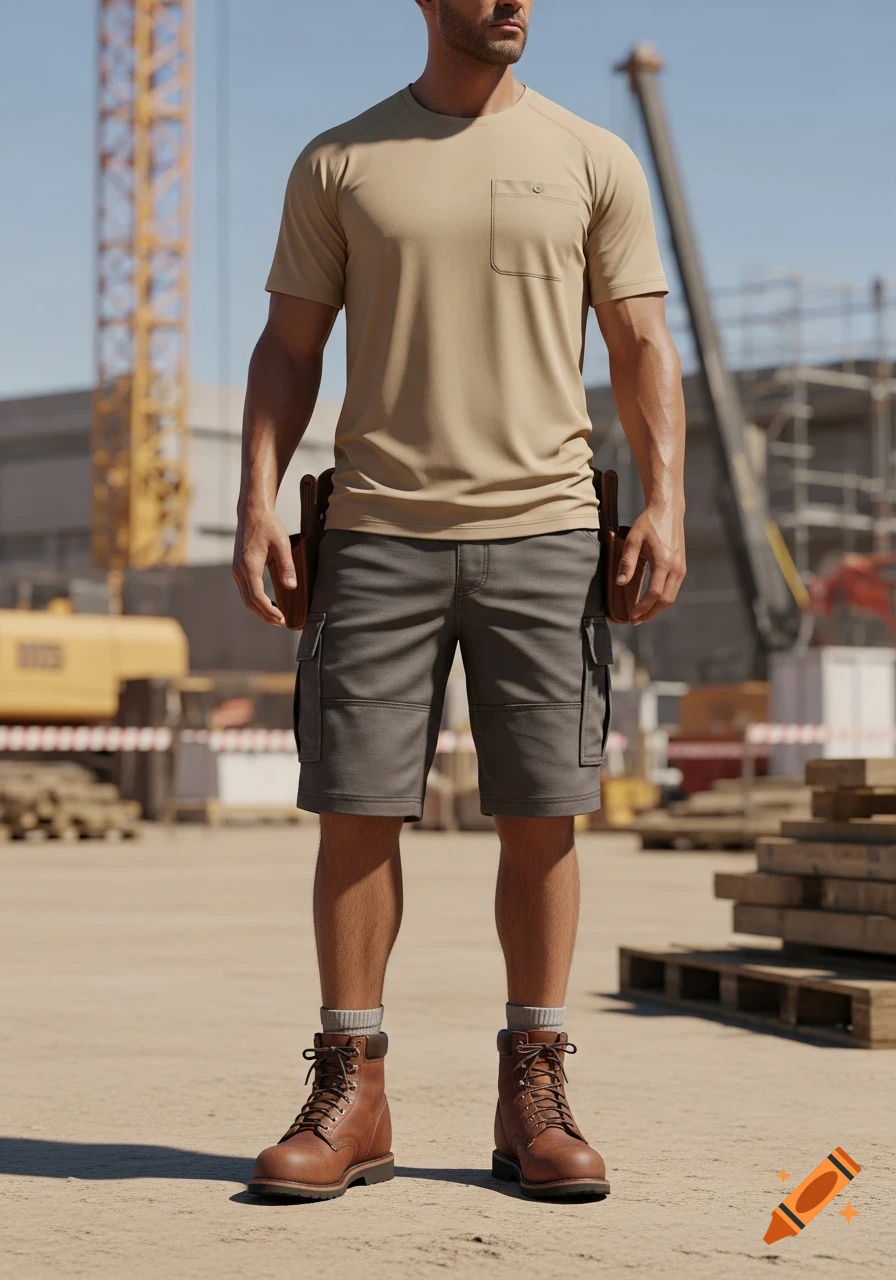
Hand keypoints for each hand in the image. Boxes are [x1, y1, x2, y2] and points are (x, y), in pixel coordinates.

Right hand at [232, 505, 294, 625]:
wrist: (252, 512)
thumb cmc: (268, 526)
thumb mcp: (282, 544)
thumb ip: (287, 566)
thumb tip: (291, 587)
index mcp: (249, 566)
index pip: (257, 596)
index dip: (268, 611)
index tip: (281, 619)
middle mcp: (239, 571)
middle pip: (249, 601)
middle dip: (264, 615)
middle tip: (280, 622)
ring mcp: (237, 570)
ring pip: (246, 597)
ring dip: (259, 609)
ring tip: (276, 616)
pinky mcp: (239, 568)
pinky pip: (246, 590)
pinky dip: (256, 600)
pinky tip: (269, 602)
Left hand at [616, 503, 685, 624]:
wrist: (668, 510)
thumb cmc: (648, 524)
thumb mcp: (632, 540)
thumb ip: (627, 562)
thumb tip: (621, 583)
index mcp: (664, 562)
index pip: (654, 594)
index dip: (642, 607)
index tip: (631, 615)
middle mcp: (676, 568)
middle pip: (665, 600)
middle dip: (650, 613)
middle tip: (635, 620)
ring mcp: (681, 568)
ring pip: (671, 597)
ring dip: (657, 608)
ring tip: (641, 614)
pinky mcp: (682, 567)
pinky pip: (673, 589)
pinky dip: (662, 599)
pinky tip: (651, 601)